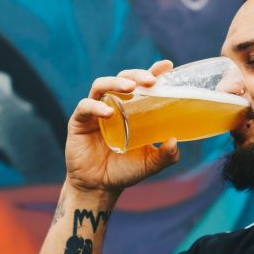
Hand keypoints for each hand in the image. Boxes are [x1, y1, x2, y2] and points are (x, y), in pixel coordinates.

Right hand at [65, 60, 178, 193]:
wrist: (100, 187)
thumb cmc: (125, 170)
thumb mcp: (150, 163)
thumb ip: (165, 155)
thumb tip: (175, 141)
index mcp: (131, 109)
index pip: (142, 84)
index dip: (153, 72)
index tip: (166, 66)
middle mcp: (113, 105)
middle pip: (122, 79)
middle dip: (136, 74)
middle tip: (150, 80)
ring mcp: (95, 111)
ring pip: (101, 85)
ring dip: (116, 83)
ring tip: (130, 88)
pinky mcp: (79, 121)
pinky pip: (85, 107)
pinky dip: (96, 106)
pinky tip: (108, 113)